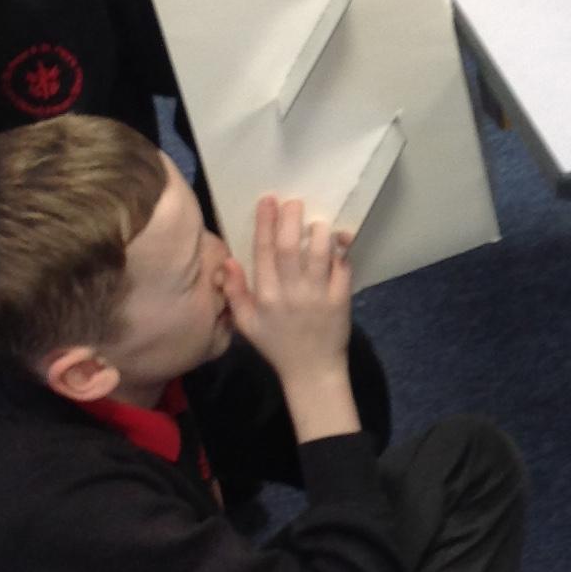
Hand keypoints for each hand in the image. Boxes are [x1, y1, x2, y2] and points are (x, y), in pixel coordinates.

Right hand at [224, 195, 353, 396]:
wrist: (311, 371)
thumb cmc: (276, 344)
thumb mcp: (246, 324)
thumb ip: (235, 292)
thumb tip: (228, 261)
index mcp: (266, 296)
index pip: (263, 252)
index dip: (265, 223)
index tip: (268, 200)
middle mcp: (291, 293)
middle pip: (290, 248)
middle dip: (291, 220)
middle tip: (293, 202)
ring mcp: (318, 296)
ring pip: (319, 255)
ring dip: (319, 233)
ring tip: (317, 221)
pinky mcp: (340, 301)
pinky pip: (342, 270)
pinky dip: (341, 252)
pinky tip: (339, 239)